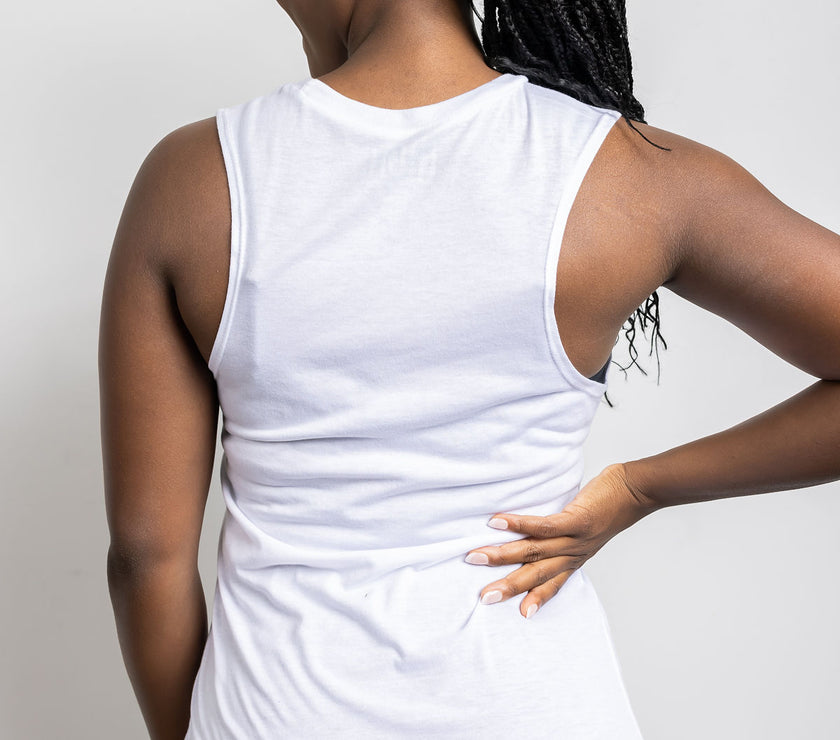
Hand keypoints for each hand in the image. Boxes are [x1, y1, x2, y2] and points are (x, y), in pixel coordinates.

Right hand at [464, 462, 658, 618]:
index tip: (519, 615)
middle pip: (537, 573)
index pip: (552, 583)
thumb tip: (535, 528)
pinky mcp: (578, 519)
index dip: (536, 599)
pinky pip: (544, 526)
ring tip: (477, 556)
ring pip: (535, 551)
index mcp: (575, 558)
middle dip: (509, 585)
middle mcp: (574, 553)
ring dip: (503, 555)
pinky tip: (498, 522)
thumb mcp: (586, 528)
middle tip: (484, 597)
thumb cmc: (608, 506)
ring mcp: (577, 538)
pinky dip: (520, 525)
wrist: (637, 490)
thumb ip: (564, 534)